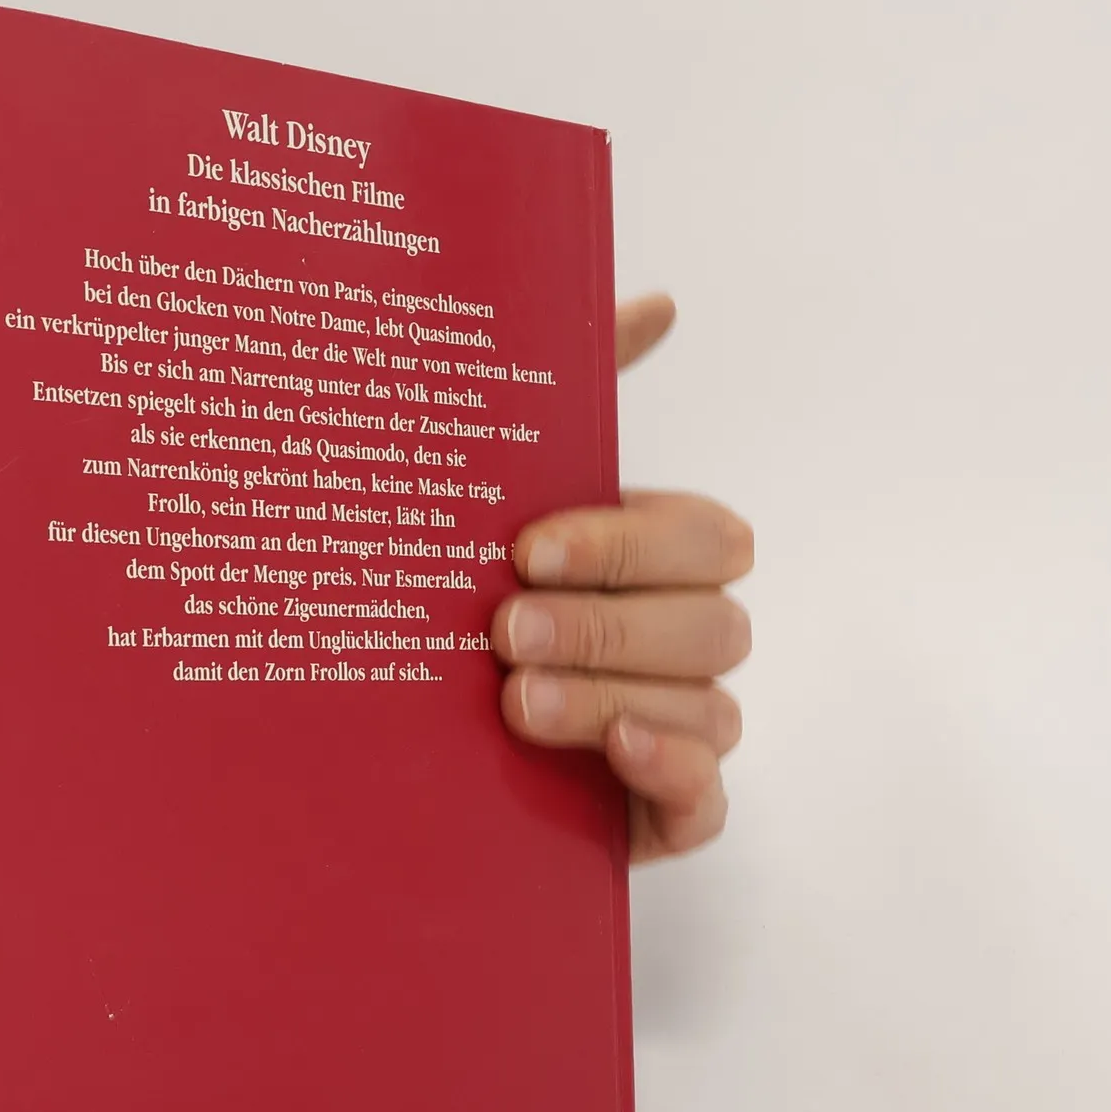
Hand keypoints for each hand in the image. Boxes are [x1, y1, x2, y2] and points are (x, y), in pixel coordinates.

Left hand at [492, 295, 751, 861]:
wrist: (399, 735)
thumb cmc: (462, 597)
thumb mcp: (495, 495)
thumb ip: (574, 395)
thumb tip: (658, 302)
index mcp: (659, 559)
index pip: (702, 537)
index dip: (626, 542)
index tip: (524, 549)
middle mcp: (683, 640)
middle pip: (710, 623)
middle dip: (608, 624)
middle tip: (505, 630)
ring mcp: (679, 726)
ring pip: (706, 706)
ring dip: (613, 694)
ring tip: (517, 702)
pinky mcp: (663, 809)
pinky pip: (707, 798)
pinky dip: (673, 770)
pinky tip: (617, 747)